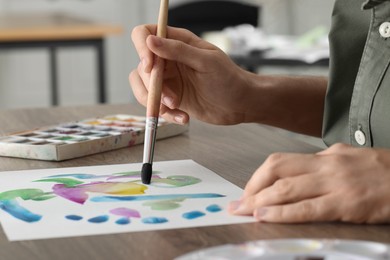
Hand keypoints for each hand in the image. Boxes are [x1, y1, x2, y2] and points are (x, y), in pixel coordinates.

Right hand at [129, 25, 250, 124]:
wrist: (239, 104)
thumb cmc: (229, 79)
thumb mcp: (206, 61)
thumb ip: (178, 50)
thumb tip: (151, 40)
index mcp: (177, 42)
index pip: (146, 35)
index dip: (142, 48)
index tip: (150, 67)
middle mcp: (168, 60)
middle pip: (141, 67)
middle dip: (152, 85)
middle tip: (171, 97)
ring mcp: (168, 80)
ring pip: (143, 88)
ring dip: (155, 101)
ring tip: (176, 107)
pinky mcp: (170, 98)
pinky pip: (155, 105)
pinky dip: (165, 114)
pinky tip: (183, 117)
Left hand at [229, 143, 389, 223]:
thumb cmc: (382, 171)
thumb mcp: (349, 158)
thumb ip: (323, 164)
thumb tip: (299, 172)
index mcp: (325, 155)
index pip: (280, 162)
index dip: (257, 178)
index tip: (247, 192)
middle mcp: (326, 165)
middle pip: (276, 171)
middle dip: (251, 189)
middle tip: (237, 205)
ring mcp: (335, 183)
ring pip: (286, 188)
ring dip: (259, 201)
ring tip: (242, 212)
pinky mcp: (347, 203)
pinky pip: (307, 209)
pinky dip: (282, 213)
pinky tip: (266, 217)